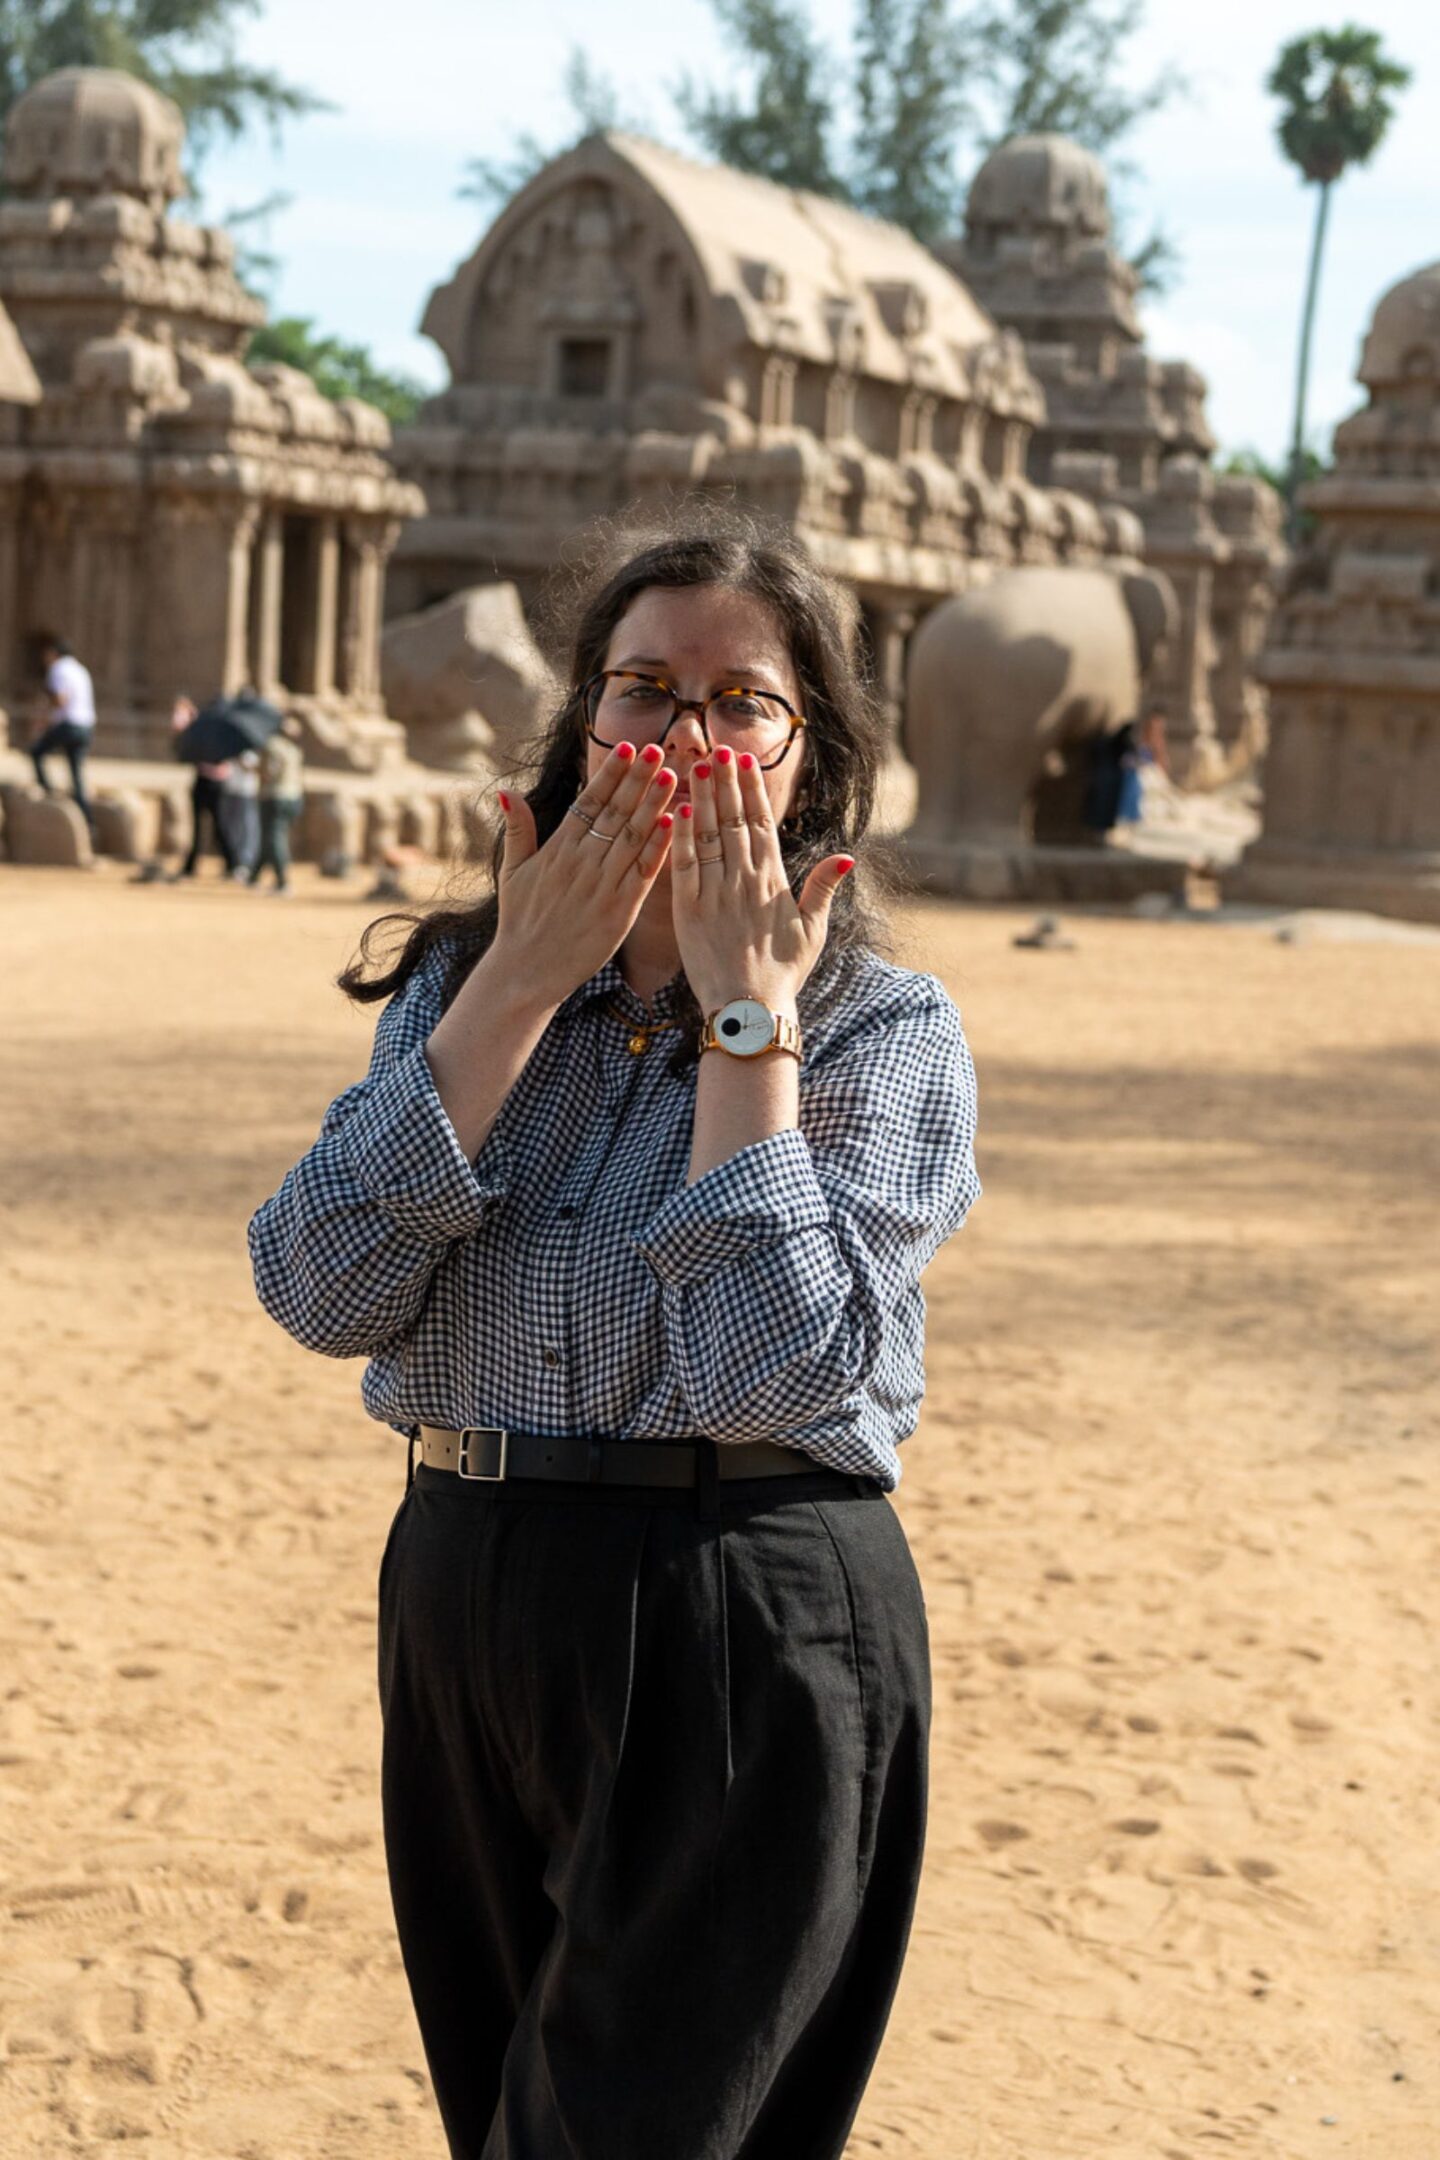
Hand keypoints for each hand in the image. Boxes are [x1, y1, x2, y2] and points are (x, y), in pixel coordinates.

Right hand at [489, 743, 675, 1010]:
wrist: (528, 971)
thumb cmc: (521, 920)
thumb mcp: (512, 871)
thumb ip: (517, 830)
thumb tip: (508, 792)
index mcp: (558, 849)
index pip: (589, 801)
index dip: (610, 773)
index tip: (627, 745)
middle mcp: (582, 862)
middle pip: (615, 812)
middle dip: (637, 778)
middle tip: (657, 749)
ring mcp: (602, 885)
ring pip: (632, 836)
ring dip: (653, 804)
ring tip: (670, 774)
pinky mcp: (620, 910)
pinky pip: (643, 871)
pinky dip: (658, 846)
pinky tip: (673, 823)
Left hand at [670, 745, 852, 1016]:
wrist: (750, 1010)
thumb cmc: (783, 974)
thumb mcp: (812, 930)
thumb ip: (824, 889)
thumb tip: (848, 857)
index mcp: (773, 881)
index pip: (762, 823)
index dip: (751, 789)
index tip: (744, 761)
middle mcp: (745, 880)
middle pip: (734, 819)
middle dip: (725, 781)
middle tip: (717, 746)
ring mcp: (716, 893)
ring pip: (708, 834)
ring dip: (702, 798)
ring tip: (695, 764)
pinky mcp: (689, 911)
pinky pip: (684, 865)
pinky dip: (681, 836)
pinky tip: (677, 809)